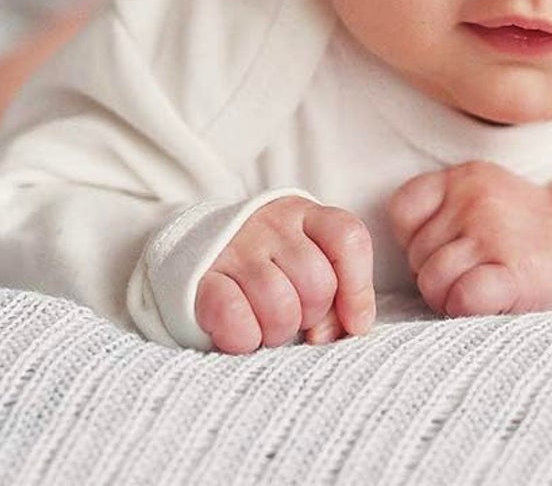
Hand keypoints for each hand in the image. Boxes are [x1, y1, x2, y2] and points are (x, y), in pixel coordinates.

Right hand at [195, 194, 375, 353]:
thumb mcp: (306, 264)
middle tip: (292, 317)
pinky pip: (235, 318)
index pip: (348, 239)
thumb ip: (337, 293)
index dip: (358, 288)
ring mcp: (234, 247)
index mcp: (303, 214)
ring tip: (265, 326)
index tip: (355, 324)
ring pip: (280, 306)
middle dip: (311, 316)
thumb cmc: (266, 267)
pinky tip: (241, 334)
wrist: (193, 252)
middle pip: (318, 284)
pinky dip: (244, 338)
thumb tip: (351, 327)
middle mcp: (270, 223)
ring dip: (277, 332)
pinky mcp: (201, 278)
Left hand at [387, 161, 551, 317]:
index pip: (403, 210)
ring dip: (448, 296)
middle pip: (416, 253)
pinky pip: (462, 297)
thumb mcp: (481, 194)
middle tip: (469, 273)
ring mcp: (493, 234)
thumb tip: (392, 251)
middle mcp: (475, 199)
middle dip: (434, 272)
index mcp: (463, 177)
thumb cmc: (519, 228)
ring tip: (478, 287)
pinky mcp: (513, 272)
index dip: (415, 239)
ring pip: (433, 280)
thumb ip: (439, 208)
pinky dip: (466, 307)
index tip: (442, 249)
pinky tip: (486, 301)